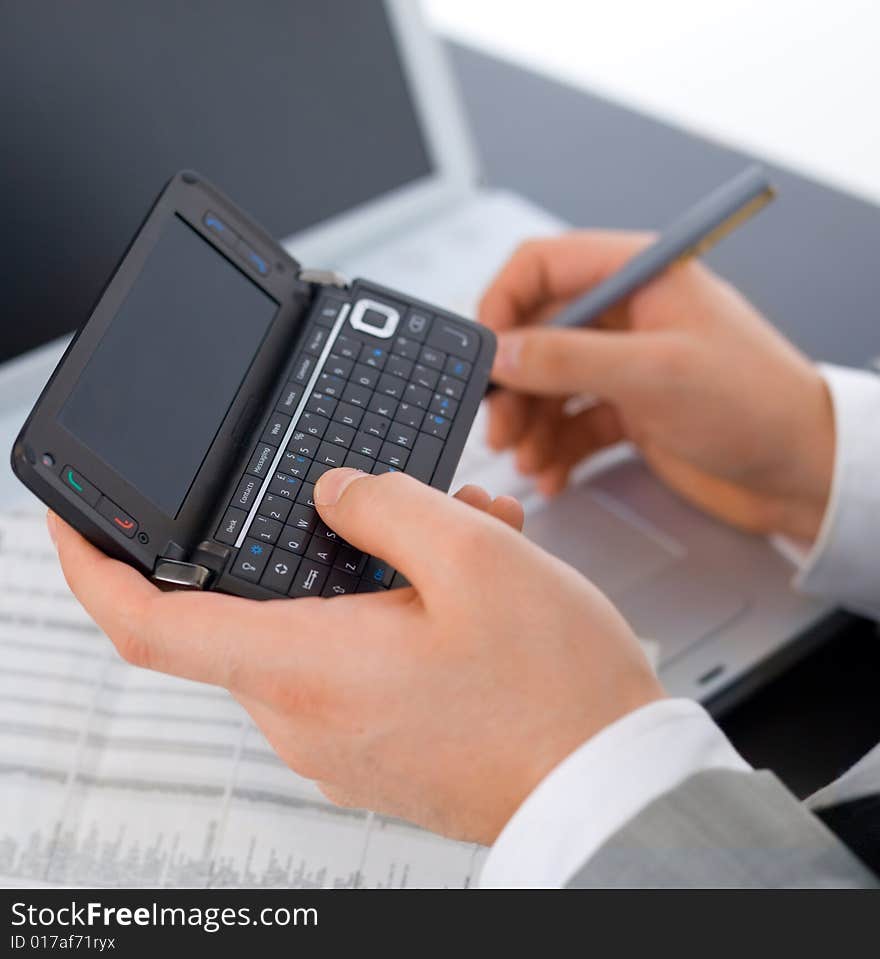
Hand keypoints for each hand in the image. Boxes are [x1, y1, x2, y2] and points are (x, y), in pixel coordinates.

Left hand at [49, 469, 661, 843]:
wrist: (609, 781)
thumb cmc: (555, 691)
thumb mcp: (475, 555)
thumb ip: (385, 503)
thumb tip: (336, 492)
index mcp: (308, 668)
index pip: (149, 625)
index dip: (94, 567)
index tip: (76, 524)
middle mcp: (306, 717)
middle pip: (258, 604)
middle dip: (315, 538)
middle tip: (402, 504)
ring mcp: (339, 740)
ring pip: (316, 625)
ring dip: (373, 572)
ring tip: (462, 541)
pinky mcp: (374, 744)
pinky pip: (351, 660)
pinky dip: (388, 613)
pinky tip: (461, 592)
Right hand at [480, 231, 833, 541]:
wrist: (802, 472)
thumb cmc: (757, 403)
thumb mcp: (654, 373)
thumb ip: (568, 357)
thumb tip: (502, 349)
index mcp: (638, 276)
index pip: (543, 265)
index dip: (502, 304)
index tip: (483, 353)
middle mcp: (626, 316)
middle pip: (538, 333)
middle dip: (513, 383)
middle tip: (499, 424)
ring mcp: (626, 364)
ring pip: (549, 383)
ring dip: (529, 423)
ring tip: (526, 459)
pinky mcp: (629, 409)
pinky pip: (572, 422)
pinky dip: (555, 449)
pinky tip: (552, 474)